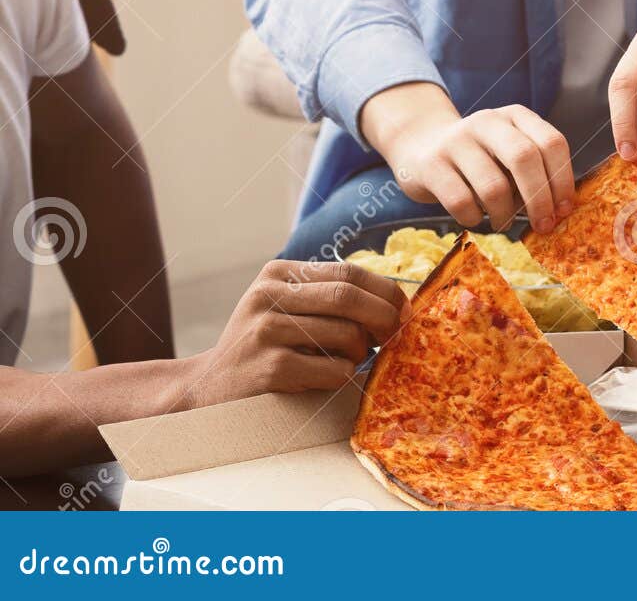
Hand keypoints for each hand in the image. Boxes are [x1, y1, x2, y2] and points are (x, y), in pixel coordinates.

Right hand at [182, 261, 407, 408]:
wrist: (209, 388)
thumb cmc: (266, 346)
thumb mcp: (290, 308)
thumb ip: (331, 297)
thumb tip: (398, 302)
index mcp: (279, 273)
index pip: (348, 272)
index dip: (385, 291)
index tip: (403, 310)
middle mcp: (268, 295)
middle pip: (348, 297)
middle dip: (383, 317)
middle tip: (393, 335)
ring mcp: (266, 331)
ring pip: (346, 335)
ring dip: (360, 353)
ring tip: (346, 359)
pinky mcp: (270, 369)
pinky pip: (334, 369)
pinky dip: (343, 375)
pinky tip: (324, 377)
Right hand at [362, 84, 574, 232]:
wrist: (420, 145)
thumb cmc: (480, 159)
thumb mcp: (509, 152)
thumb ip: (535, 170)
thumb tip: (561, 210)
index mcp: (515, 116)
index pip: (552, 142)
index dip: (563, 179)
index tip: (565, 209)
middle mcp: (487, 121)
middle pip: (525, 158)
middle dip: (540, 199)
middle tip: (543, 225)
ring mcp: (456, 140)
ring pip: (494, 187)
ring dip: (504, 214)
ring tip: (502, 220)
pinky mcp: (431, 164)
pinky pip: (462, 202)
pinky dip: (474, 218)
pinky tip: (475, 217)